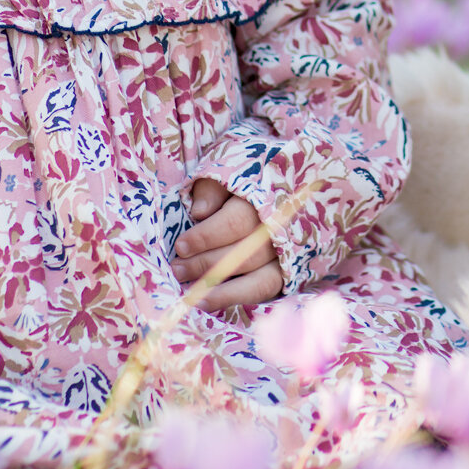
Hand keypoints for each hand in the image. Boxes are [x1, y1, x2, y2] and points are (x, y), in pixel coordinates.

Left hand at [175, 177, 281, 312]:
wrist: (291, 181)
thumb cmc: (251, 175)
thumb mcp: (232, 166)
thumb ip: (214, 187)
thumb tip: (199, 212)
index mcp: (270, 196)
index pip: (237, 222)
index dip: (207, 236)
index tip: (181, 246)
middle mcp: (284, 228)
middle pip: (244, 252)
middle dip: (206, 263)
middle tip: (177, 268)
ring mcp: (290, 252)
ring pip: (258, 277)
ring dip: (219, 288)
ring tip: (190, 293)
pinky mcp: (290, 271)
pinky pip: (264, 290)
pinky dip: (236, 297)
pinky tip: (208, 301)